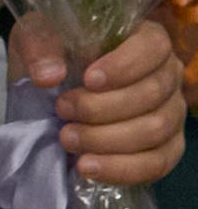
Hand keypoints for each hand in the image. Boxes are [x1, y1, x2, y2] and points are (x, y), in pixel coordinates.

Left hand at [12, 16, 187, 187]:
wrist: (49, 97)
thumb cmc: (53, 59)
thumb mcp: (36, 40)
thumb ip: (40, 48)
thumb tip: (48, 75)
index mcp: (146, 39)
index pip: (153, 47)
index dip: (124, 66)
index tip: (88, 80)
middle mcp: (167, 75)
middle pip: (151, 94)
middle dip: (101, 108)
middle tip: (63, 112)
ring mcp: (171, 114)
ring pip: (155, 130)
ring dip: (106, 139)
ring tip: (68, 139)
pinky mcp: (165, 149)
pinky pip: (156, 164)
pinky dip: (121, 169)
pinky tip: (88, 167)